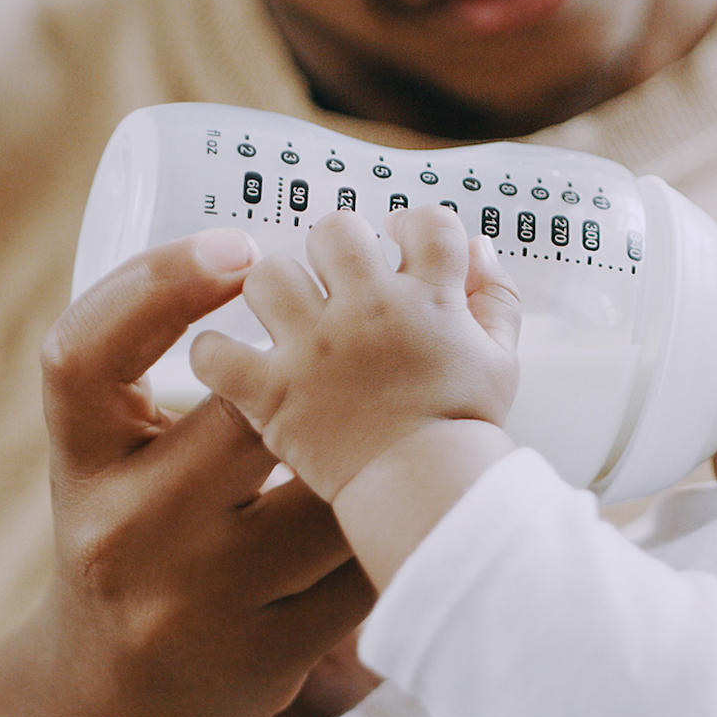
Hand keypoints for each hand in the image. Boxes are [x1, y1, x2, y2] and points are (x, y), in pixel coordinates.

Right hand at [0, 231, 376, 716]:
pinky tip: (420, 496)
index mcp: (80, 467)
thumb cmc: (119, 545)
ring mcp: (197, 599)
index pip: (84, 356)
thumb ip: (151, 385)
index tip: (235, 245)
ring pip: (324, 497)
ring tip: (412, 407)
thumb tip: (262, 255)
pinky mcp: (265, 656)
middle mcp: (126, 531)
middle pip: (246, 418)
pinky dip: (396, 528)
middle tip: (370, 336)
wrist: (99, 706)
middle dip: (319, 374)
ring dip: (378, 453)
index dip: (154, 286)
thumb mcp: (104, 465)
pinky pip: (357, 572)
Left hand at [192, 205, 518, 502]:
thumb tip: (479, 251)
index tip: (398, 237)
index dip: (411, 224)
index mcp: (429, 297)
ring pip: (269, 276)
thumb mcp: (500, 360)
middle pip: (336, 231)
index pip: (426, 222)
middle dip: (333, 247)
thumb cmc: (462, 434)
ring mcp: (317, 348)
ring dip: (273, 292)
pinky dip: (216, 357)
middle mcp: (369, 309)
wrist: (430, 493)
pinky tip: (232, 366)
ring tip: (284, 318)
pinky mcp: (275, 391)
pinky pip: (217, 353)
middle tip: (333, 278)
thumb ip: (494, 298)